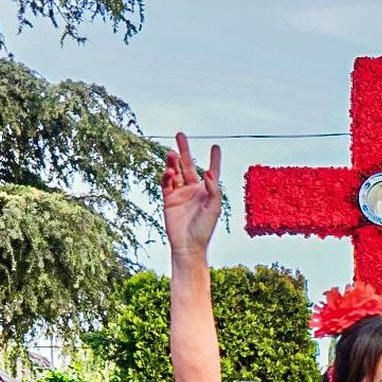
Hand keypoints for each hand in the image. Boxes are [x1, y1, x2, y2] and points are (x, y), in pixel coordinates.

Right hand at [162, 132, 222, 257]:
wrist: (188, 246)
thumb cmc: (204, 230)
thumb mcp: (214, 209)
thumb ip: (213, 189)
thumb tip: (207, 172)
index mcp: (208, 192)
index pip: (211, 172)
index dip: (214, 159)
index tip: (215, 147)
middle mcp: (194, 190)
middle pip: (188, 165)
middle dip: (184, 150)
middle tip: (180, 135)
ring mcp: (180, 194)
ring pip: (175, 172)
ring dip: (173, 162)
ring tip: (171, 153)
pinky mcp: (169, 200)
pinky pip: (166, 184)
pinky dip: (167, 177)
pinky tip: (168, 172)